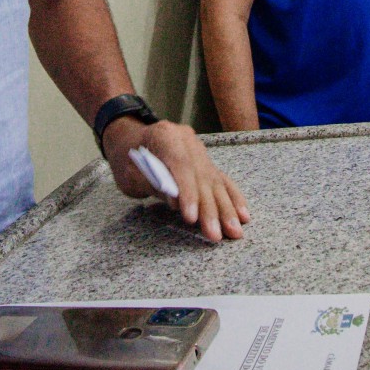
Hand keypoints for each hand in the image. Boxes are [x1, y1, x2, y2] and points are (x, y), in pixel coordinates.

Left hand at [102, 117, 249, 242]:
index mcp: (165, 136)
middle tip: (216, 234)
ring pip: (215, 181)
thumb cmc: (126, 158)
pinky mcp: (205, 162)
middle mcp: (187, 140)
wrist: (131, 139)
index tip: (192, 217)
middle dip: (210, 208)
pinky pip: (222, 180)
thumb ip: (151, 183)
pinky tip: (243, 214)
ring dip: (226, 209)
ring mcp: (199, 150)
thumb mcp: (128, 173)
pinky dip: (232, 198)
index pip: (181, 165)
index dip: (188, 192)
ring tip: (234, 231)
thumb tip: (176, 200)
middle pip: (202, 176)